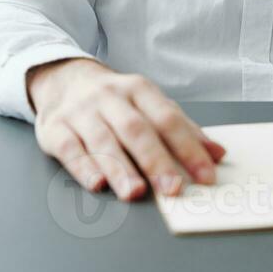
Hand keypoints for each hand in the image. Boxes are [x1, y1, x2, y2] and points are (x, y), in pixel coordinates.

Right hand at [27, 58, 224, 200]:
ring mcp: (80, 112)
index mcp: (138, 90)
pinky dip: (83, 167)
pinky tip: (97, 183)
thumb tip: (218, 154)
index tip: (205, 176)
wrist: (63, 78)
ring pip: (102, 140)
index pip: (168, 119)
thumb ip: (183, 129)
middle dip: (155, 160)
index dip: (189, 148)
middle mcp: (109, 98)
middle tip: (173, 189)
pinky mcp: (54, 128)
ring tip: (135, 192)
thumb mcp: (149, 104)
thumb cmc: (115, 100)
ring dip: (120, 169)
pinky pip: (69, 148)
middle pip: (136, 129)